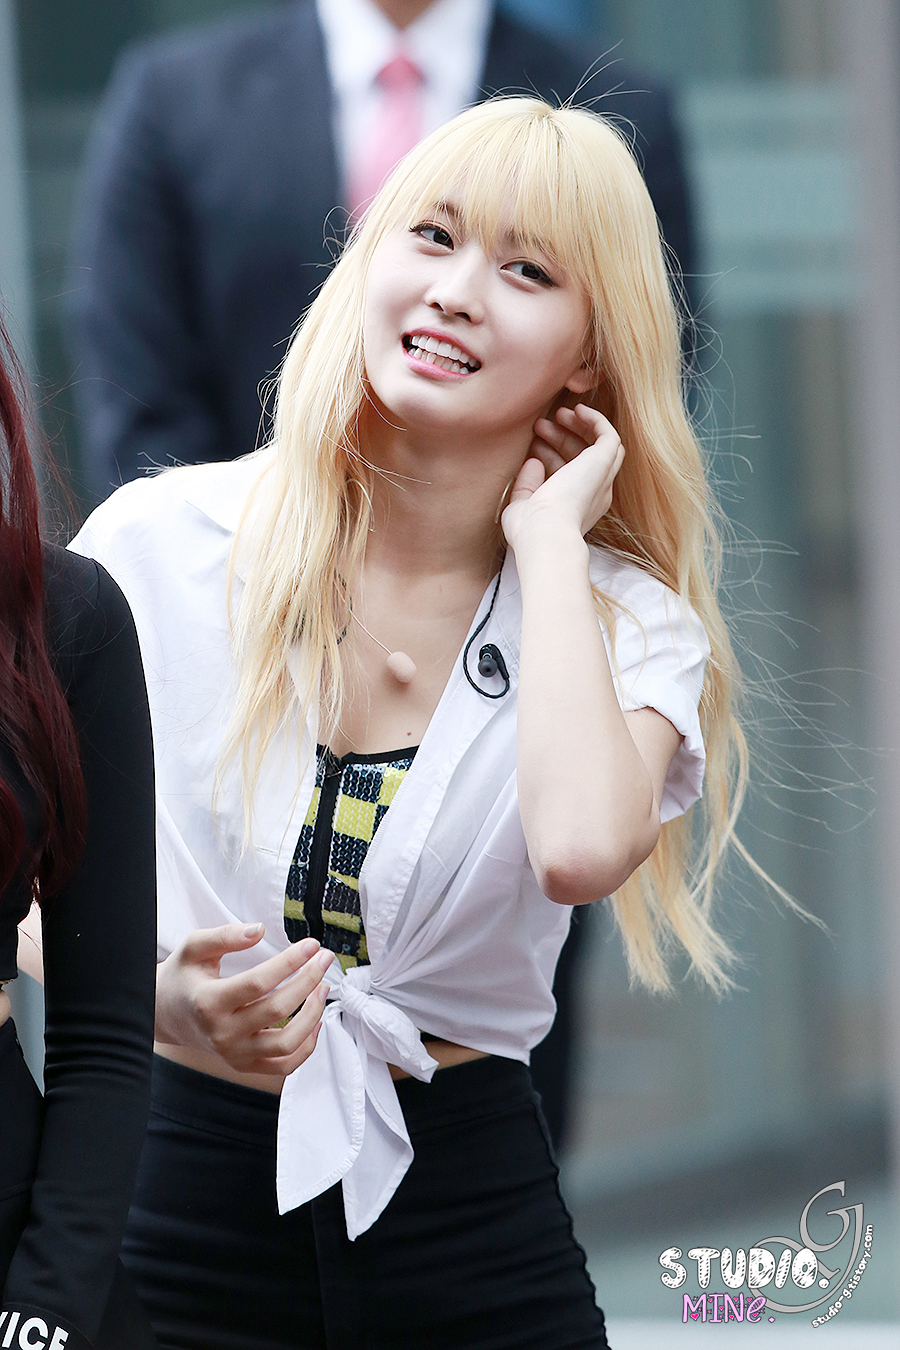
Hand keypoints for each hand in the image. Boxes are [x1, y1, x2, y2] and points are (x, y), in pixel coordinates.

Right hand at [155, 923, 332, 1075]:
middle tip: (324, 958)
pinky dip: (306, 1046)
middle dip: (309, 980)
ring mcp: (234, 1053)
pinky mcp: (244, 1065)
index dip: (290, 962)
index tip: (311, 945)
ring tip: (323, 986)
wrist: (165, 1014)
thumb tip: (258, 930)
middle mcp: (222, 1033)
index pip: (259, 982)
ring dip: (313, 1013)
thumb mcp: (194, 947)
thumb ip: (225, 935)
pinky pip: (284, 1065)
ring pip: (287, 1043)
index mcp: (209, 1001)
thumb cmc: (183, 977)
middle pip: (277, 1009)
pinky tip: (315, 1020)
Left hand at [501, 405, 623, 549]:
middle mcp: (595, 494)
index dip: (551, 456)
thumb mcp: (521, 505)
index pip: (570, 475)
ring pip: (601, 445)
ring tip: (557, 413)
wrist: (544, 532)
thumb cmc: (530, 529)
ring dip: (580, 427)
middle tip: (539, 425)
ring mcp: (602, 478)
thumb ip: (527, 485)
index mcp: (577, 507)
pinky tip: (578, 409)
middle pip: (585, 457)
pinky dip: (596, 420)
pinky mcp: (604, 462)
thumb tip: (533, 461)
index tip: (531, 446)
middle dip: (562, 438)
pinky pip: (609, 435)